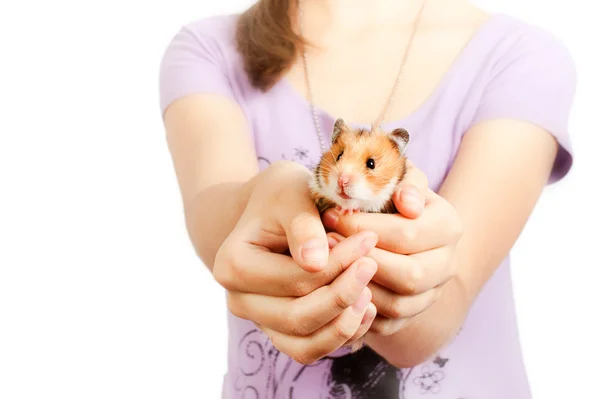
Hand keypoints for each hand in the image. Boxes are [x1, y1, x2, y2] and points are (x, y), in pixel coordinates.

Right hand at [212, 161, 378, 363]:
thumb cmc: (283, 196)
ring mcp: (259, 320)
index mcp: (233, 265)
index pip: (294, 278)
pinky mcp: (278, 330)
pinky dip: (340, 336)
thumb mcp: (292, 195)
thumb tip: (316, 262)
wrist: (273, 208)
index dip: (337, 264)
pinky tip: (364, 308)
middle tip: (373, 265)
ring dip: (343, 325)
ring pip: (304, 345)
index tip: (369, 239)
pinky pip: (310, 349)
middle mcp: (239, 300)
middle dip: (342, 295)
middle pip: (296, 317)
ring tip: (370, 293)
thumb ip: (303, 226)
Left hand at [323, 160, 462, 335]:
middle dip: (362, 259)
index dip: (364, 227)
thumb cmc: (386, 193)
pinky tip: (335, 287)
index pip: (407, 233)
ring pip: (398, 303)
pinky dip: (359, 309)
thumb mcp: (395, 175)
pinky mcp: (411, 315)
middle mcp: (447, 263)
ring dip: (358, 285)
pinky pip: (387, 323)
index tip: (330, 215)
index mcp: (448, 225)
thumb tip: (409, 205)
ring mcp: (432, 293)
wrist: (391, 224)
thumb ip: (404, 182)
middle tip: (326, 243)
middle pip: (410, 275)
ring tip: (328, 264)